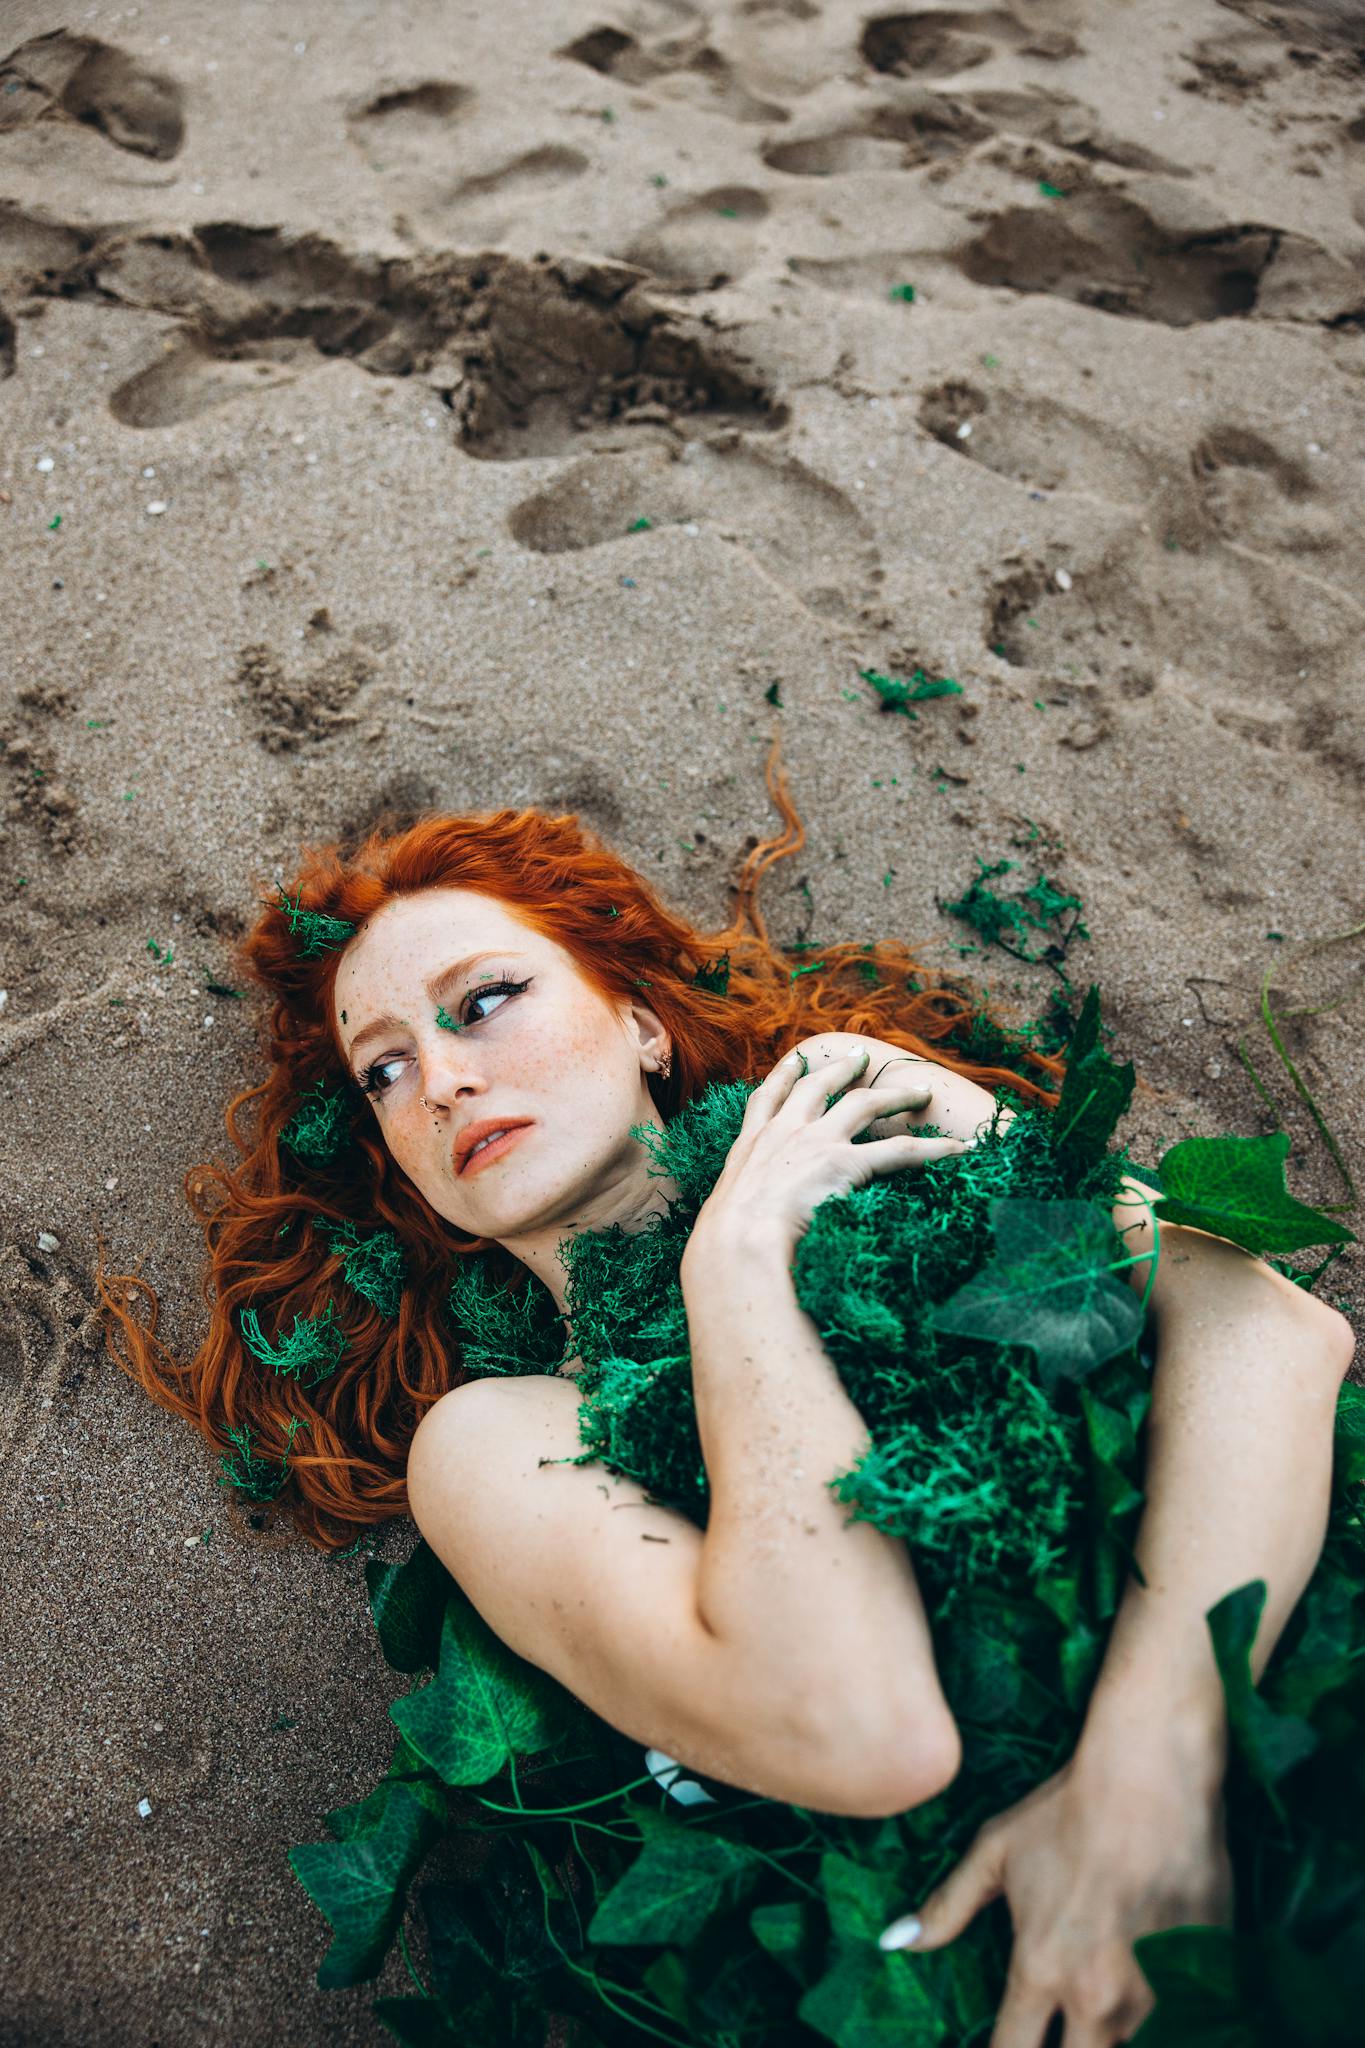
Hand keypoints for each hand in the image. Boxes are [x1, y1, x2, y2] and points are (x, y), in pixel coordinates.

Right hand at [687, 1046, 969, 1261]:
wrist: (738, 1241)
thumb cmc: (726, 1242)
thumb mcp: (724, 1216)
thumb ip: (738, 1214)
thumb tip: (735, 1240)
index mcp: (751, 1144)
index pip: (766, 1099)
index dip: (783, 1077)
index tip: (794, 1061)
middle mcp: (784, 1132)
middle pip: (819, 1087)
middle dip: (842, 1071)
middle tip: (860, 1058)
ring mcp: (816, 1142)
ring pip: (865, 1104)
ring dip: (896, 1095)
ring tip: (919, 1091)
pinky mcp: (846, 1162)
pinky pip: (901, 1150)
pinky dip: (934, 1149)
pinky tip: (959, 1148)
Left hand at [878, 1737, 1233, 2047]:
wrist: (1153, 1777)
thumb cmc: (1068, 1810)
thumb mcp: (995, 1850)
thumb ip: (948, 1906)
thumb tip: (894, 1942)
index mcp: (1041, 1969)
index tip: (1006, 2043)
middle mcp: (1098, 1997)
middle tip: (1055, 2028)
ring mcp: (1158, 1996)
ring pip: (1128, 2045)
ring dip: (1110, 2032)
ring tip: (1100, 1992)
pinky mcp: (1207, 1982)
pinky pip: (1185, 2022)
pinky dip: (1166, 2018)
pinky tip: (1151, 1989)